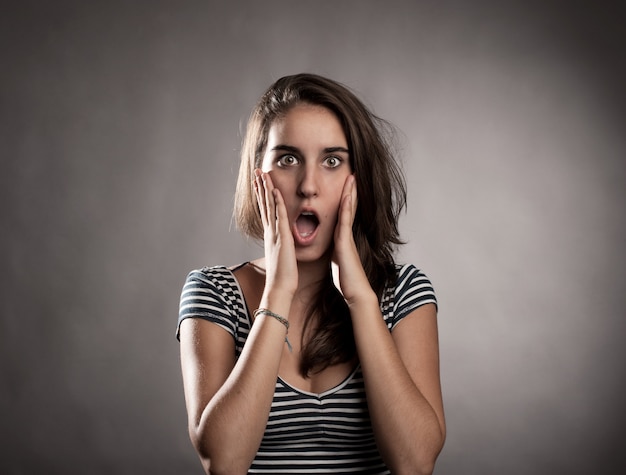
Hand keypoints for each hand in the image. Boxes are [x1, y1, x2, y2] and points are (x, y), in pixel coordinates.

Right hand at [254, 169, 297, 297]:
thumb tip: (281, 246)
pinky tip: (275, 191)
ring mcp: (275, 233)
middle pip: (264, 205)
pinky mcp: (282, 237)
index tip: (259, 184)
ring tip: (263, 174)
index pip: (265, 212)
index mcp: (271, 236)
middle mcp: (270, 232)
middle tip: (257, 172)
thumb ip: (280, 248)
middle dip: (260, 187)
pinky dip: (277, 202)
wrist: (280, 288)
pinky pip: (280, 216)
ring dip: (266, 189)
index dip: (262, 197)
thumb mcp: (281, 257)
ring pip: (269, 206)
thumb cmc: (282, 276)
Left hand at [331, 175, 373, 304]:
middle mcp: (346, 234)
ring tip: (352, 178)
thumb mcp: (337, 261)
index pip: (343, 214)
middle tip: (351, 174)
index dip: (344, 199)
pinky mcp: (345, 242)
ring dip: (350, 193)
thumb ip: (336, 252)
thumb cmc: (347, 279)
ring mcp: (347, 237)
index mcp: (341, 238)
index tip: (345, 186)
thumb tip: (334, 250)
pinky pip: (345, 221)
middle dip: (350, 191)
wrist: (356, 292)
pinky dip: (346, 207)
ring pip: (348, 210)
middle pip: (348, 207)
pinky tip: (347, 196)